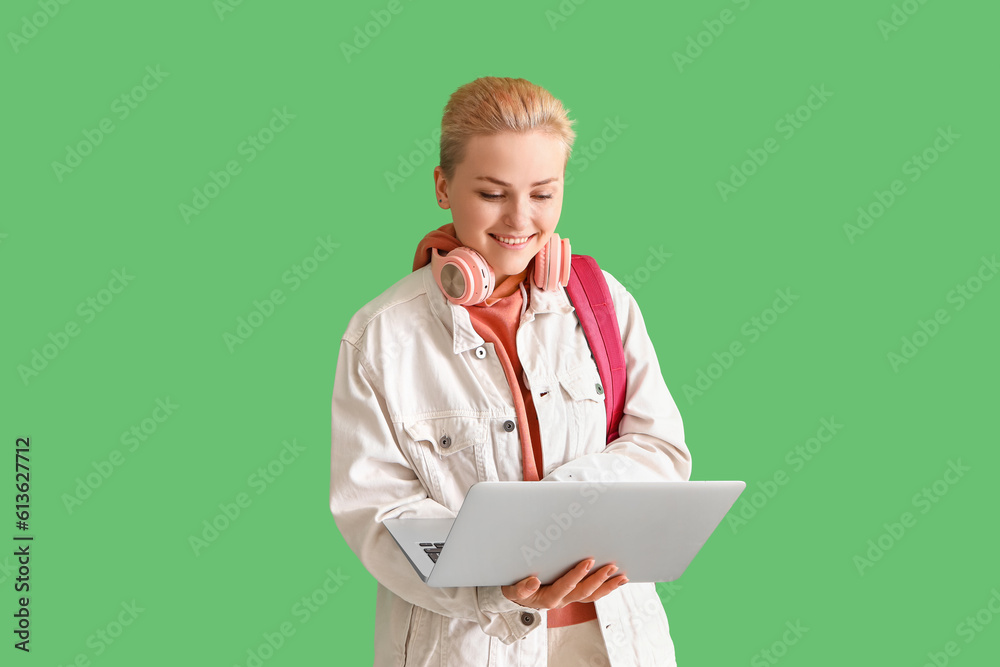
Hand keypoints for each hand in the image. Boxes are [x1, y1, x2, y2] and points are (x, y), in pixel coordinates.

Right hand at [501, 557, 626, 609]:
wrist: (515, 599)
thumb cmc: (515, 589)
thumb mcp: (512, 589)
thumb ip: (521, 588)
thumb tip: (533, 581)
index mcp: (548, 598)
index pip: (565, 586)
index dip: (576, 575)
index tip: (587, 562)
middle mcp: (562, 600)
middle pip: (584, 593)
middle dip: (599, 580)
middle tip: (611, 566)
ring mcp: (569, 598)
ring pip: (591, 595)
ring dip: (607, 586)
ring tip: (622, 576)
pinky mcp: (573, 594)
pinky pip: (591, 593)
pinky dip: (605, 587)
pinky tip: (616, 579)